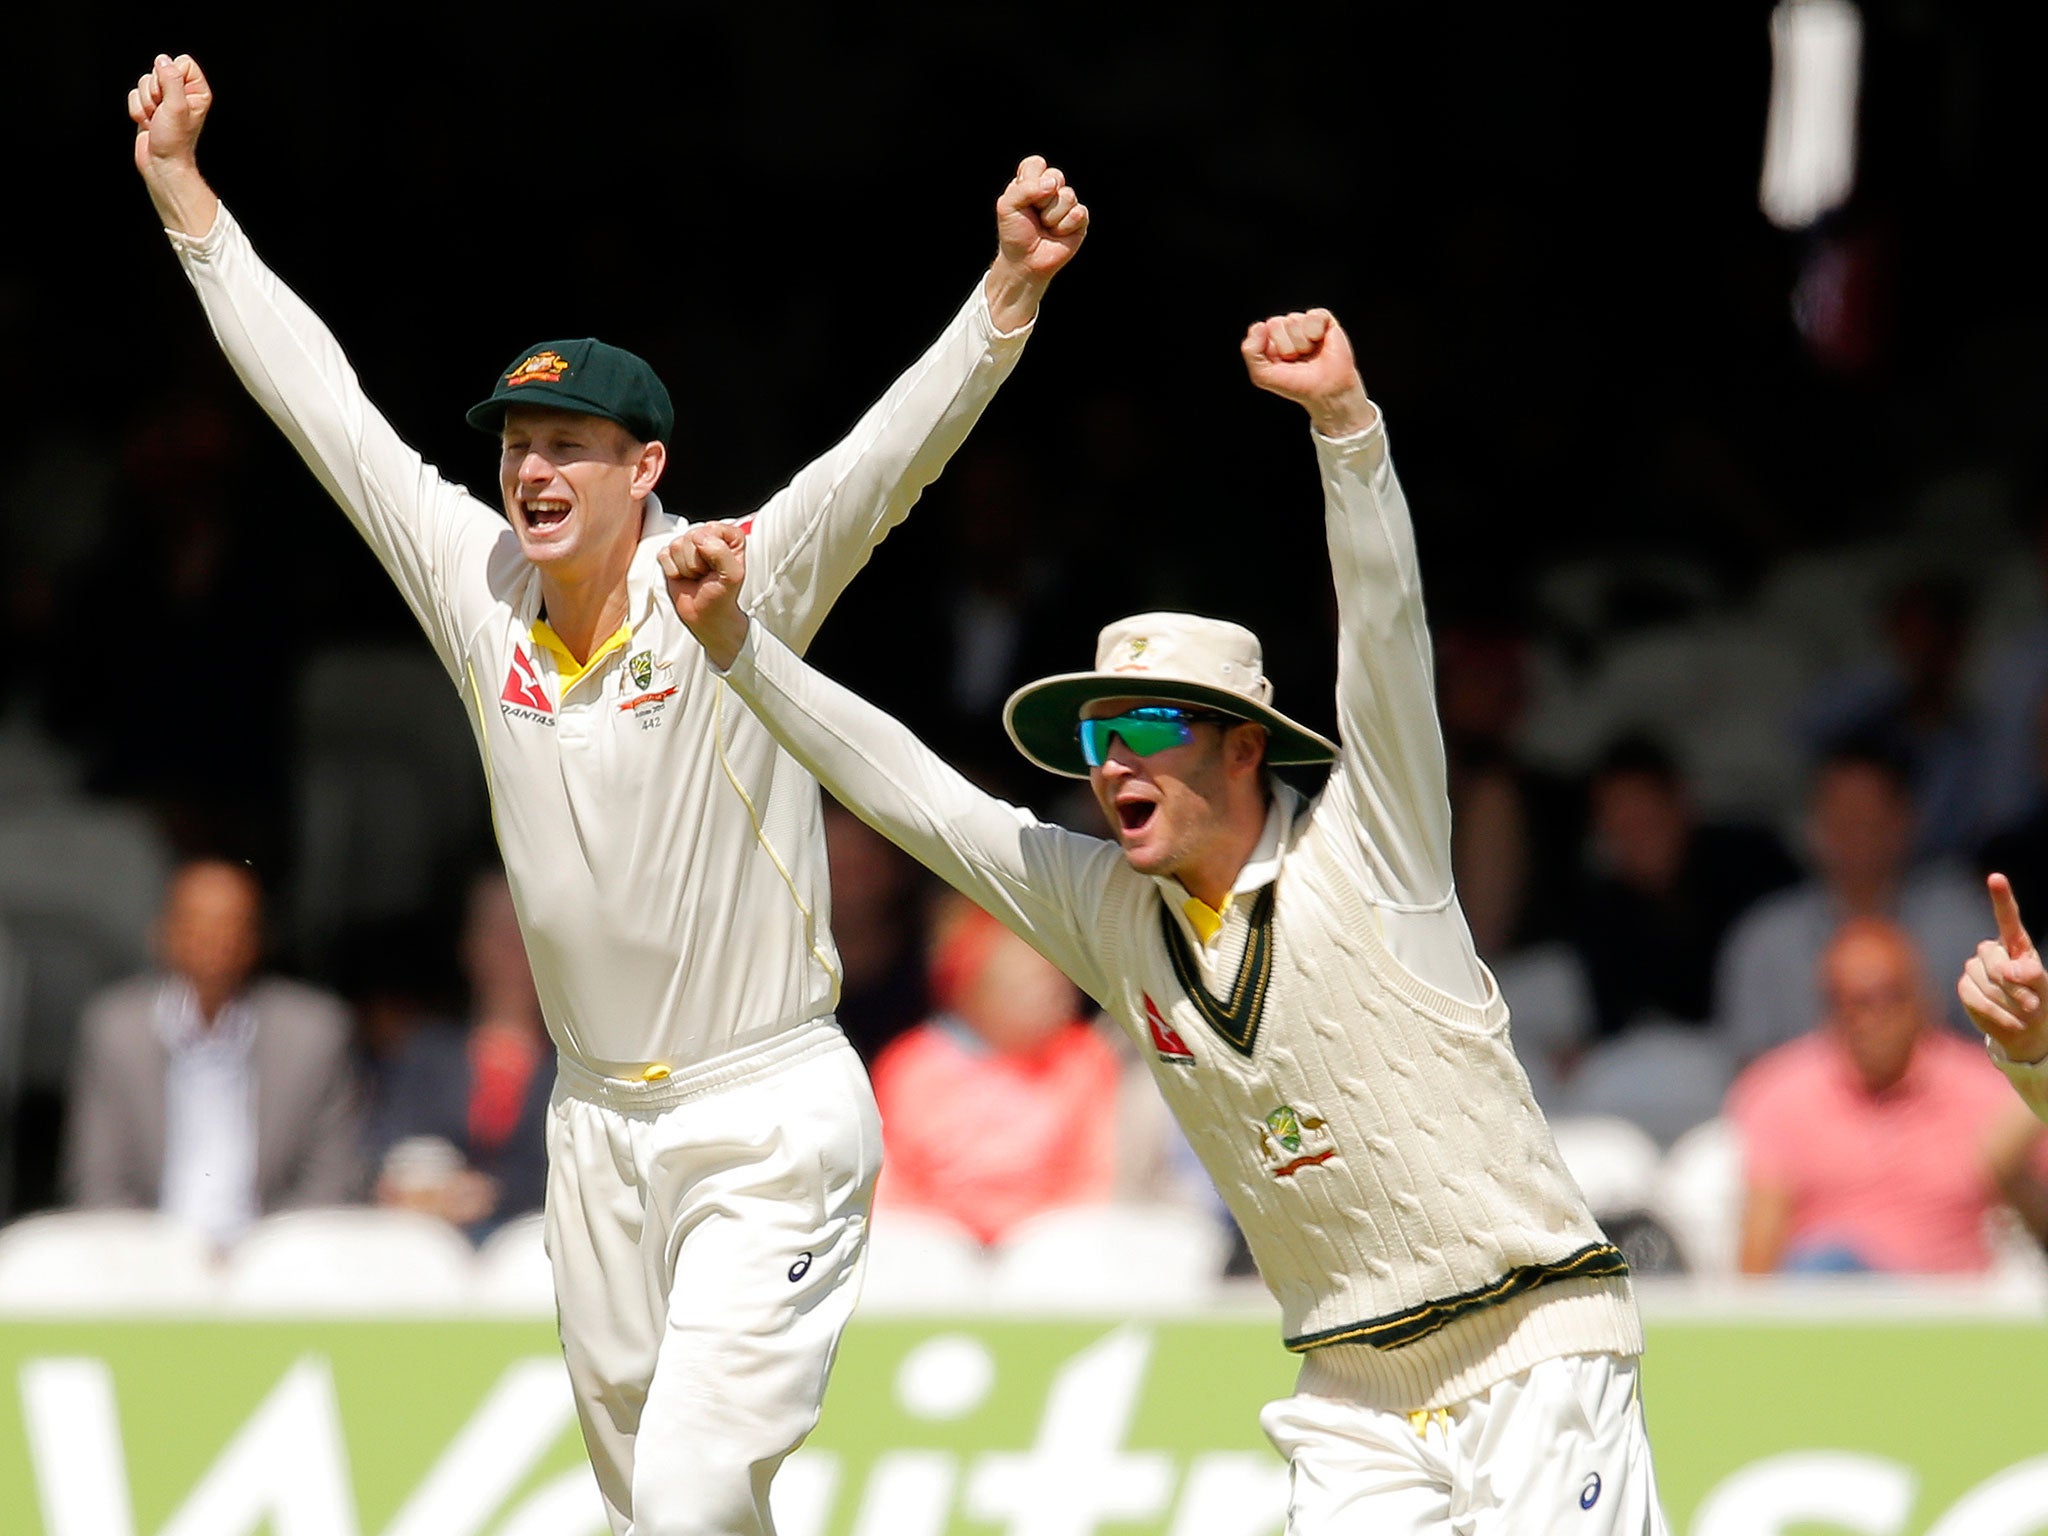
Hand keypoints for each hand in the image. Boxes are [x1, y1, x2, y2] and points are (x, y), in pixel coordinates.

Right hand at [127, 53, 218, 236]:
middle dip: (154, 92)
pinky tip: (148, 123)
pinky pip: (133, 95)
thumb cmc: (174, 141)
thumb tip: (163, 60)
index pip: (182, 62)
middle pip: (158, 70)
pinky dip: (137, 110)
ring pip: (143, 82)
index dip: (171, 75)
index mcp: (197, 91)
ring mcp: (164, 100)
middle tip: (162, 111)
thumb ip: (171, 79)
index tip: (172, 96)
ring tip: (156, 119)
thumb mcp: (176, 106)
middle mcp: (182, 94)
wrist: (161, 163)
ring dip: (145, 103)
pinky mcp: (149, 107)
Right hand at [659, 522, 750, 669]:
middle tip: (706, 575)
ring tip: (696, 577)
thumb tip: (699, 537)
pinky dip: (673, 571)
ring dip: (686, 568)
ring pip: (676, 545)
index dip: (714, 550)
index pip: (714, 529)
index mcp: (729, 538)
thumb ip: (721, 552)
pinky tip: (683, 577)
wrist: (705, 615)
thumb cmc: (722, 595)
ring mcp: (688, 545)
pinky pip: (664, 554)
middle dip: (697, 562)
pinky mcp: (671, 555)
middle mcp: (708, 537)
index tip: (719, 567)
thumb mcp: (733, 575)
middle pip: (692, 536)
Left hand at [985, 155, 1088, 331]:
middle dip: (1042, 199)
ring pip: (1068, 196)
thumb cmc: (1015, 234)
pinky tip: (1057, 234)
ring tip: (1045, 227)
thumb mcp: (1007, 207)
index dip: (1031, 179)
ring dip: (1052, 216)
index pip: (1036, 163)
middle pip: (1055, 175)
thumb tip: (1053, 185)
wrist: (1025, 262)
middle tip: (1035, 213)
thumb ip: (1025, 188)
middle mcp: (1051, 189)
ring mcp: (1067, 203)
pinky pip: (1078, 213)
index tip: (1023, 198)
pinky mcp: (1080, 219)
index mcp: (1032, 181)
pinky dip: (1064, 227)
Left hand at [1240, 309, 1376, 438]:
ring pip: (1294, 319)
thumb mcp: (1262, 375)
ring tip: (1310, 354)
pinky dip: (1315, 332)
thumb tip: (1260, 325)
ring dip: (1302, 343)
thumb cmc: (1296, 384)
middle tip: (1298, 360)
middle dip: (1286, 346)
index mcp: (1269, 339)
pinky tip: (1320, 342)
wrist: (1325, 392)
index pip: (1261, 329)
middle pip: (1276, 323)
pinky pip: (1313, 315)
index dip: (1272, 349)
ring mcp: (1305, 323)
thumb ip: (1250, 352)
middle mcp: (1286, 329)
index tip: (1282, 363)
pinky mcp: (1324, 320)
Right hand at [1959, 873, 2047, 1064]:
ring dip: (2009, 1002)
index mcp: (2015, 944)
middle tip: (2032, 1003)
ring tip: (2022, 1013)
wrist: (2025, 1028)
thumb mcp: (2043, 986)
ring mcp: (1975, 968)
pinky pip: (1975, 997)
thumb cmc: (2038, 1000)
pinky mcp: (1965, 987)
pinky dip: (1996, 1013)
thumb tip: (2008, 970)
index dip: (2001, 898)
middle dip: (2013, 983)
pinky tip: (2010, 1020)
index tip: (1996, 878)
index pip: (2007, 918)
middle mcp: (1992, 951)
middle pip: (1994, 959)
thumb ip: (2031, 974)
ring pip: (1984, 980)